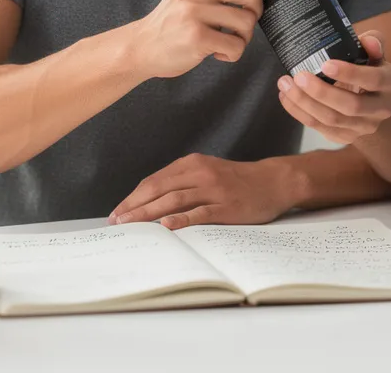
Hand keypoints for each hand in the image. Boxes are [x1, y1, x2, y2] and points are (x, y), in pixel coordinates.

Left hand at [108, 154, 298, 230]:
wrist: (273, 181)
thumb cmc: (236, 180)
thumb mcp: (206, 172)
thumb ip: (182, 182)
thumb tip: (150, 201)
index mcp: (191, 164)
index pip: (154, 180)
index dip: (133, 197)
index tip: (117, 211)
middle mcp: (200, 173)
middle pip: (159, 189)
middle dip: (134, 206)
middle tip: (117, 221)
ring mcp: (214, 190)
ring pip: (174, 200)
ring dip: (149, 213)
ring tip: (131, 224)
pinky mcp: (227, 206)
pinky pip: (200, 213)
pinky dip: (181, 219)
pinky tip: (166, 226)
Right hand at [129, 0, 262, 78]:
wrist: (142, 46)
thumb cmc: (172, 20)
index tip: (245, 0)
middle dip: (255, 11)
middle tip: (241, 23)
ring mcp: (194, 12)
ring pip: (247, 21)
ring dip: (244, 37)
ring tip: (227, 40)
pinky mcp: (196, 37)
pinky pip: (236, 46)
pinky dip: (233, 53)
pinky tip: (218, 52)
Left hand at [277, 31, 390, 144]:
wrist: (374, 101)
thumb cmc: (368, 69)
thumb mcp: (374, 53)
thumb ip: (372, 42)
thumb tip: (368, 40)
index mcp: (390, 83)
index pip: (373, 80)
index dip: (350, 73)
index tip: (325, 64)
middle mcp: (381, 109)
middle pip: (351, 106)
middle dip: (322, 92)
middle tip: (299, 76)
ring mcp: (363, 127)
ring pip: (331, 119)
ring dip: (305, 103)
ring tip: (285, 84)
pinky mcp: (345, 137)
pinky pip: (319, 127)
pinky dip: (299, 112)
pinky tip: (286, 97)